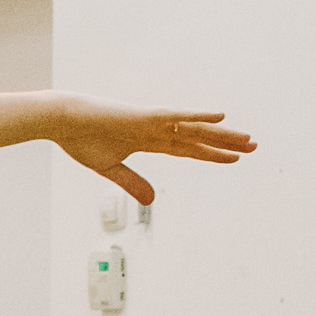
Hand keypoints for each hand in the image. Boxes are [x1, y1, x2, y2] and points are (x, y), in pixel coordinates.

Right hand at [51, 101, 253, 204]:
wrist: (62, 120)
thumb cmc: (80, 140)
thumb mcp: (109, 168)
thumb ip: (132, 182)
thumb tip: (152, 200)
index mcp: (148, 141)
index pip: (188, 149)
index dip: (210, 154)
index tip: (234, 158)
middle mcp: (156, 129)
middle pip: (198, 138)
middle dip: (225, 143)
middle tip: (253, 147)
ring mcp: (152, 122)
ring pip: (195, 129)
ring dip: (222, 134)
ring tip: (248, 139)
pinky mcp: (145, 116)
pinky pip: (178, 116)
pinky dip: (199, 115)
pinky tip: (220, 115)